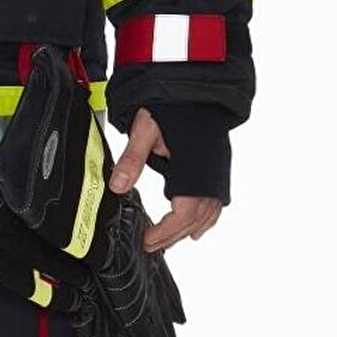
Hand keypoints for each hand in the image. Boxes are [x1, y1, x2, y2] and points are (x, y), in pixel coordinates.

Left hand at [108, 106, 222, 252]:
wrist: (197, 90)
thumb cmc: (173, 107)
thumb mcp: (145, 130)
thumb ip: (132, 160)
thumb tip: (117, 186)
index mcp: (192, 171)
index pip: (183, 214)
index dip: (165, 232)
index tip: (147, 241)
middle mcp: (210, 178)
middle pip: (195, 220)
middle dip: (172, 236)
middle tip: (151, 245)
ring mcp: (218, 176)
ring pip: (208, 215)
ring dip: (188, 230)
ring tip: (168, 241)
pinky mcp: (219, 171)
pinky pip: (216, 205)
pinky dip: (205, 219)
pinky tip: (196, 227)